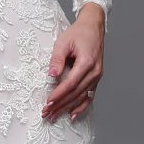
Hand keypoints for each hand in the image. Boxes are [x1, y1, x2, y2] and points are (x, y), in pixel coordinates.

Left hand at [42, 4, 104, 121]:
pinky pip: (89, 96)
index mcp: (87, 62)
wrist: (93, 27)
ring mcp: (97, 76)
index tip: (48, 102)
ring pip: (82, 97)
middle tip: (46, 113)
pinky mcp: (96, 78)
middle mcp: (95, 72)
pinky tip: (72, 115)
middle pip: (76, 93)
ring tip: (54, 116)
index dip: (59, 94)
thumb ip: (57, 59)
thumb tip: (52, 74)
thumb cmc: (78, 33)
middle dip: (60, 105)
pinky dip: (81, 107)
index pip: (71, 83)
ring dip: (67, 108)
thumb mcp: (63, 42)